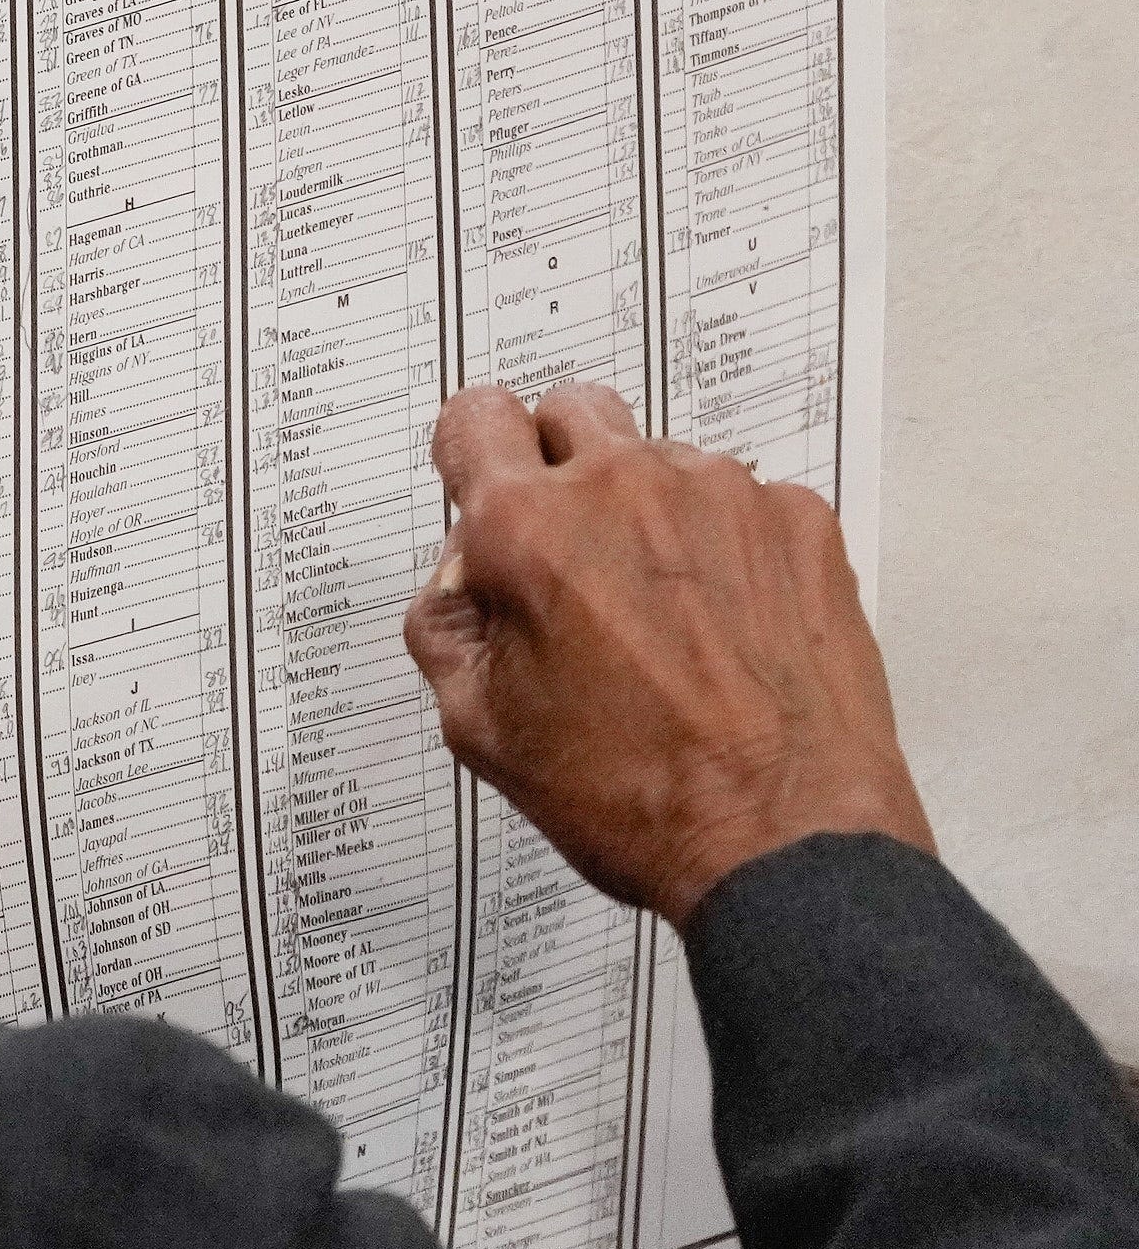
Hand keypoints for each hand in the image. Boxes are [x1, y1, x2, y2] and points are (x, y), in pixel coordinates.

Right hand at [405, 384, 928, 924]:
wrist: (786, 839)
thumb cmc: (636, 795)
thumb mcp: (481, 727)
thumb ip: (446, 625)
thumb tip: (466, 578)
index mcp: (527, 527)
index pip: (476, 416)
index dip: (473, 455)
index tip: (487, 486)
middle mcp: (624, 486)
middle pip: (572, 409)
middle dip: (559, 464)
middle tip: (574, 550)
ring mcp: (725, 496)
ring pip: (662, 461)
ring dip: (651, 512)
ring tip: (668, 614)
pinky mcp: (803, 524)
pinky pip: (747, 503)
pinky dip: (730, 547)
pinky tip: (731, 626)